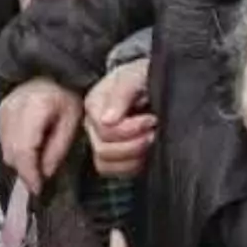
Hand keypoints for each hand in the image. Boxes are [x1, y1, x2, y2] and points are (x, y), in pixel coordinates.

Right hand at [0, 77, 82, 195]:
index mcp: (33, 109)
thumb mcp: (72, 122)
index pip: (24, 150)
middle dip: (25, 171)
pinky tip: (30, 149)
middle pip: (11, 153)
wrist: (51, 70)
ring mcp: (3, 111)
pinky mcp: (0, 113)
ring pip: (5, 149)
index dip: (29, 174)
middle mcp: (12, 110)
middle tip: (40, 180)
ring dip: (20, 162)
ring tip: (38, 163)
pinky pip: (4, 140)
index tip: (38, 190)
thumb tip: (45, 174)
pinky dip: (15, 151)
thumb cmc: (66, 95)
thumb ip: (58, 149)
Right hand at [86, 59, 155, 178]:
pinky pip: (115, 172)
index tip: (152, 119)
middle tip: (154, 131)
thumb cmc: (144, 77)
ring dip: (134, 157)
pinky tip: (147, 152)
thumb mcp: (136, 75)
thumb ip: (123, 92)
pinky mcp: (113, 155)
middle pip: (103, 150)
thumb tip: (107, 120)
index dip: (131, 129)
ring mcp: (100, 141)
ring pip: (105, 164)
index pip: (105, 130)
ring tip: (151, 141)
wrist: (153, 83)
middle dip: (134, 144)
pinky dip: (133, 166)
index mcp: (94, 104)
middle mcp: (92, 125)